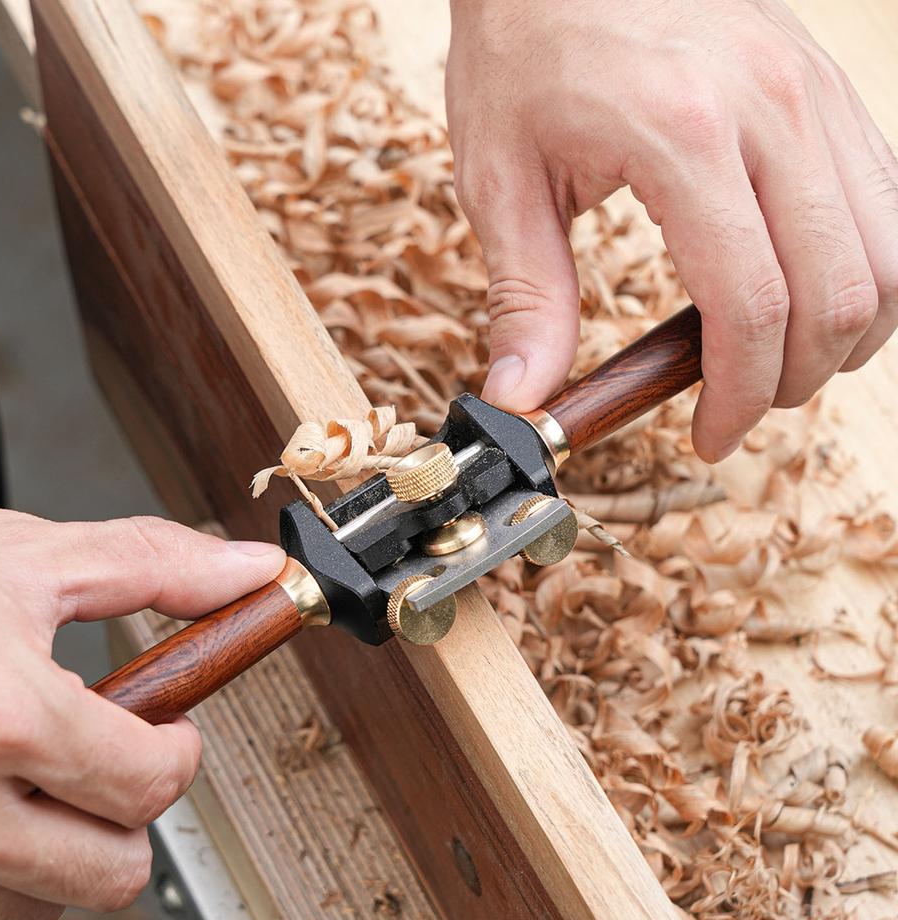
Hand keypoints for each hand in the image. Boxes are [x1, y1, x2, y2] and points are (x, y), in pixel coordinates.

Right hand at [0, 507, 284, 919]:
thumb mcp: (28, 558)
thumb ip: (157, 566)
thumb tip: (248, 570)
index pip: (152, 785)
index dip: (177, 749)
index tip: (164, 729)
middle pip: (114, 872)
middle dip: (126, 811)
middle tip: (97, 757)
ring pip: (45, 907)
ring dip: (55, 846)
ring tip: (16, 771)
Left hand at [447, 0, 897, 460]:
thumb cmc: (525, 45)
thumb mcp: (500, 179)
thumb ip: (525, 298)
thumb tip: (522, 397)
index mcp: (683, 136)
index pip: (751, 307)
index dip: (739, 396)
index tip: (708, 435)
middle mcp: (774, 109)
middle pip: (843, 291)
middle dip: (797, 378)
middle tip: (741, 406)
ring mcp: (815, 90)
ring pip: (893, 251)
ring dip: (848, 331)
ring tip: (779, 361)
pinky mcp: (827, 85)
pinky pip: (887, 198)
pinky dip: (864, 269)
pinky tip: (806, 292)